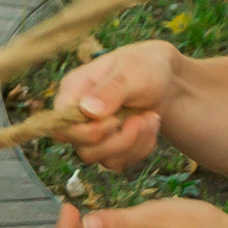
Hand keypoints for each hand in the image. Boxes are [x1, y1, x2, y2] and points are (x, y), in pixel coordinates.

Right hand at [49, 40, 181, 170]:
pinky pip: (121, 161)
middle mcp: (77, 115)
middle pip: (83, 149)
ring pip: (103, 160)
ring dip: (134, 144)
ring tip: (150, 119)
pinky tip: (150, 126)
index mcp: (72, 92)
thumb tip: (88, 111)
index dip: (89, 132)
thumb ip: (110, 91)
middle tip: (140, 120)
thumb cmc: (144, 66)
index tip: (116, 120)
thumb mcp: (130, 72)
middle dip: (118, 141)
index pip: (62, 126)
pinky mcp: (111, 145)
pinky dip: (141, 148)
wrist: (165, 77)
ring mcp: (94, 132)